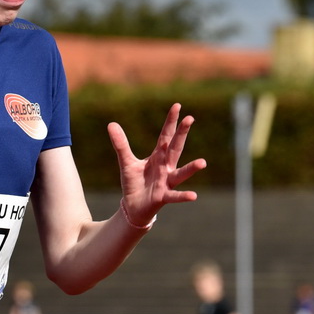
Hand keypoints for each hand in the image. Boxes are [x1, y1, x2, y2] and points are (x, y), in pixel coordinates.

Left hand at [108, 103, 206, 225]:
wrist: (133, 206)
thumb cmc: (134, 183)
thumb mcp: (126, 162)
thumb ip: (121, 144)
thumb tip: (111, 124)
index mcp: (158, 156)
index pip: (166, 136)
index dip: (171, 121)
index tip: (177, 106)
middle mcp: (166, 167)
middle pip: (175, 148)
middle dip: (181, 134)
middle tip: (190, 118)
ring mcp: (167, 182)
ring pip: (181, 173)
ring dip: (191, 168)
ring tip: (203, 162)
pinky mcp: (163, 196)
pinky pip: (175, 196)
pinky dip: (184, 196)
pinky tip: (194, 195)